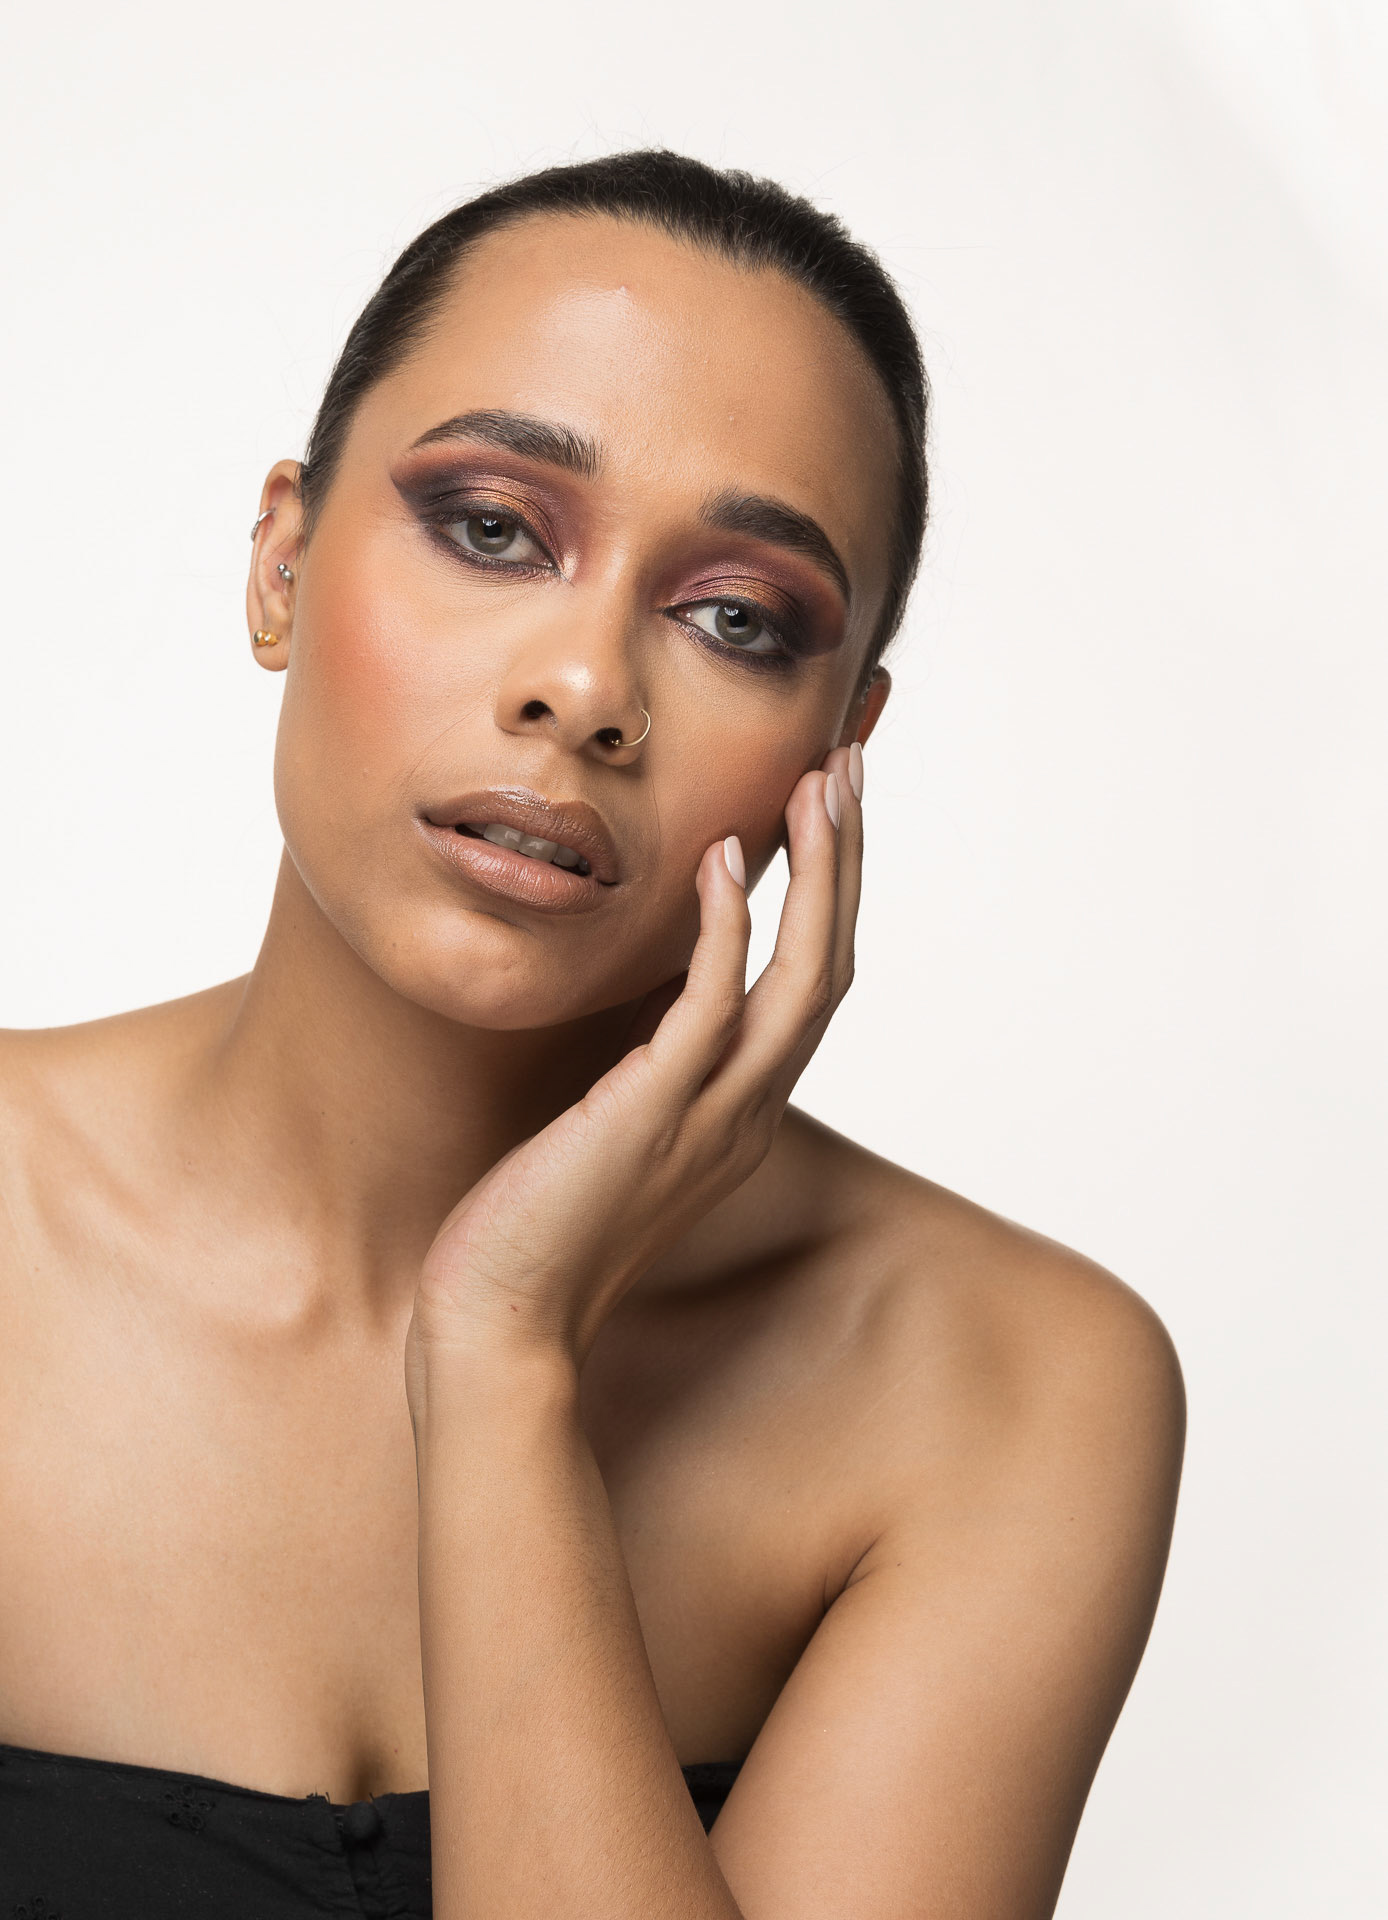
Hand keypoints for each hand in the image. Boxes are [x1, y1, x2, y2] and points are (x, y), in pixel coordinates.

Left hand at [406, 743, 863, 1394]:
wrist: (501, 1322)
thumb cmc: (539, 1225)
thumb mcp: (613, 1125)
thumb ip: (647, 1063)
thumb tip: (643, 997)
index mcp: (741, 1110)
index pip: (812, 984)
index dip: (830, 894)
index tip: (826, 810)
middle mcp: (747, 1110)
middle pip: (832, 966)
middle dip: (843, 862)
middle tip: (848, 768)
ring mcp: (710, 1116)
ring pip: (800, 979)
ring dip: (816, 876)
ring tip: (819, 787)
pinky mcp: (652, 1116)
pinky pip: (711, 1007)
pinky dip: (726, 930)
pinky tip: (723, 862)